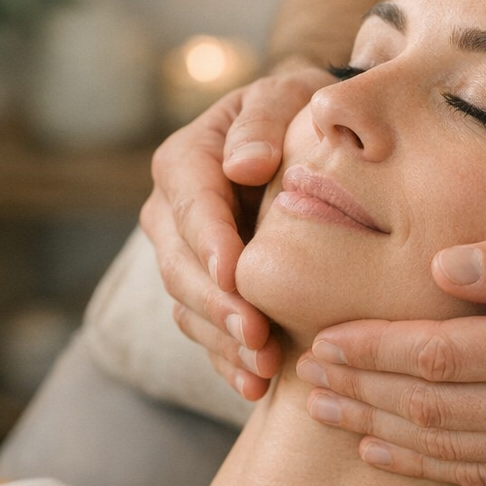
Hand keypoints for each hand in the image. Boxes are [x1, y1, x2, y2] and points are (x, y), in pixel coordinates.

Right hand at [140, 59, 330, 398]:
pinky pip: (205, 332)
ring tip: (263, 371)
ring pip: (188, 306)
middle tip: (256, 337)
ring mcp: (185, 257)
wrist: (313, 143)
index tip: (236, 275)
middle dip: (217, 305)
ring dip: (223, 342)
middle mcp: (172, 213)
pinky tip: (256, 386)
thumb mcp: (286, 98)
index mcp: (185, 161)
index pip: (192, 205)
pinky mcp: (204, 292)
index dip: (210, 243)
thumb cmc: (301, 112)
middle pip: (181, 266)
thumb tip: (245, 166)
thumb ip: (263, 123)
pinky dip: (227, 361)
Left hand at [293, 217, 485, 485]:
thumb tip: (444, 266)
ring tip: (323, 412)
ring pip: (445, 450)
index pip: (435, 355)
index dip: (369, 350)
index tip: (320, 337)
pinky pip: (482, 474)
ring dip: (377, 432)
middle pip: (427, 408)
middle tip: (300, 373)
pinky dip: (424, 467)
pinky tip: (386, 452)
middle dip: (357, 391)